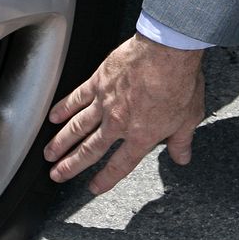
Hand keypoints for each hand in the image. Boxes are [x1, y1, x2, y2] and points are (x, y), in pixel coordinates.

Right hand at [46, 34, 204, 194]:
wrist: (167, 52)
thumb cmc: (180, 82)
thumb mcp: (190, 118)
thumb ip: (181, 141)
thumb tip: (182, 157)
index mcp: (141, 136)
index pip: (120, 165)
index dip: (106, 179)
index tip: (94, 188)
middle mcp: (118, 123)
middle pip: (90, 150)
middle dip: (71, 165)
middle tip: (56, 175)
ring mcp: (105, 102)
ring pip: (77, 127)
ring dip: (60, 142)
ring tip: (48, 153)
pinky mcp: (99, 81)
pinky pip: (76, 98)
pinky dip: (63, 108)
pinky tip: (53, 117)